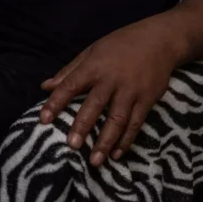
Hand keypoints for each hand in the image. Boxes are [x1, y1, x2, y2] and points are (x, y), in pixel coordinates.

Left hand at [38, 16, 182, 165]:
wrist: (159, 40)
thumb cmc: (119, 45)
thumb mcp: (91, 51)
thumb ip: (69, 71)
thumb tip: (45, 86)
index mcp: (94, 66)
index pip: (70, 85)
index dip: (56, 102)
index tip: (43, 119)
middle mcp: (112, 79)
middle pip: (95, 105)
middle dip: (83, 126)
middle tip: (72, 146)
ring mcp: (131, 91)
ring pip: (117, 120)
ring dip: (106, 141)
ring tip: (95, 161)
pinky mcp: (148, 100)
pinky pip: (136, 123)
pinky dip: (126, 140)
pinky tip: (116, 154)